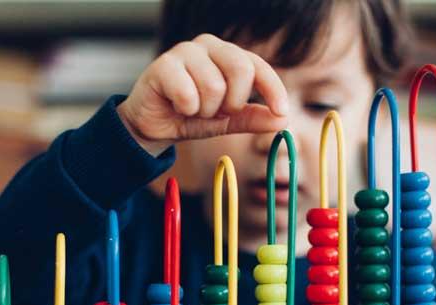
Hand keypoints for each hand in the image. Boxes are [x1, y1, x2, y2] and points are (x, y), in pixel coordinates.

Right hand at [116, 33, 288, 155]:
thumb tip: (282, 120)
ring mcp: (185, 51)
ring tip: (193, 109)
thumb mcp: (227, 122)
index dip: (273, 89)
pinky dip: (186, 110)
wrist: (153, 126)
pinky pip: (188, 94)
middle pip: (241, 70)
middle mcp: (209, 46)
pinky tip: (176, 106)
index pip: (258, 67)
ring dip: (205, 110)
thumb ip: (252, 118)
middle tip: (217, 113)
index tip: (282, 111)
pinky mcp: (164, 64)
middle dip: (232, 102)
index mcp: (228, 55)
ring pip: (214, 86)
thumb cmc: (190, 117)